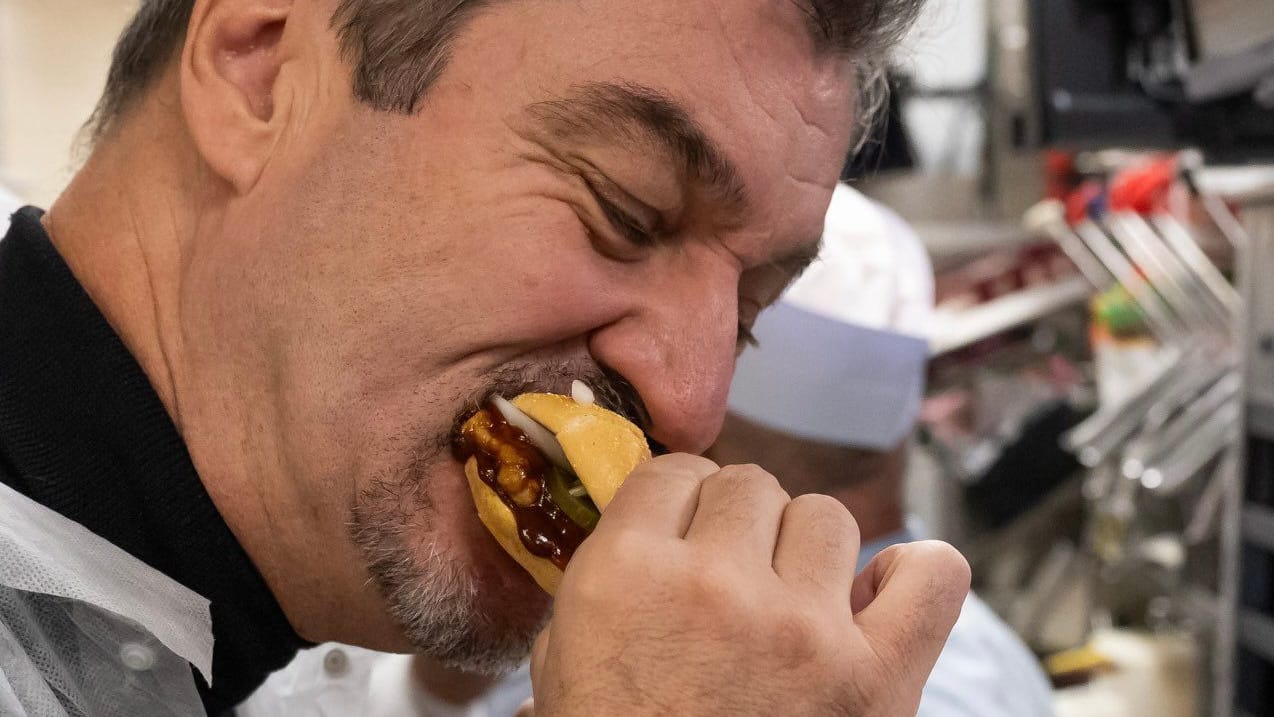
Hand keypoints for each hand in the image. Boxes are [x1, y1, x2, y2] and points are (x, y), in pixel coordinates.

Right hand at [527, 454, 969, 715]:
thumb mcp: (566, 669)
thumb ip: (602, 584)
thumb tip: (649, 527)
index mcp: (627, 577)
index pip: (673, 471)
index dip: (679, 503)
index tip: (685, 531)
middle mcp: (714, 588)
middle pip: (749, 485)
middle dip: (738, 526)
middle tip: (731, 578)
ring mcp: (802, 630)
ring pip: (825, 515)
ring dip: (806, 551)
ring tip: (791, 602)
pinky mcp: (878, 679)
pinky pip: (933, 576)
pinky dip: (915, 577)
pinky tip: (876, 598)